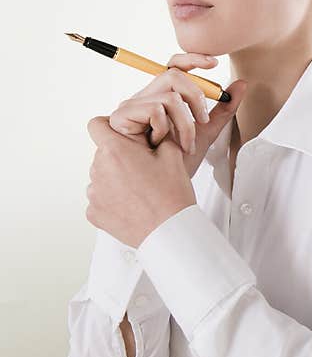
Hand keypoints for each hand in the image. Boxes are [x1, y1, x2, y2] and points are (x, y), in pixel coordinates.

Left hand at [86, 116, 195, 247]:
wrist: (169, 230)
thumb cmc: (172, 194)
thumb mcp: (173, 155)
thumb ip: (157, 136)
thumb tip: (150, 131)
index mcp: (115, 151)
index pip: (96, 125)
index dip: (108, 127)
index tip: (122, 136)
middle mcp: (98, 169)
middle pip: (104, 154)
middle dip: (120, 157)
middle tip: (144, 170)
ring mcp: (94, 193)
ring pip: (102, 176)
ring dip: (116, 179)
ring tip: (141, 191)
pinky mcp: (94, 213)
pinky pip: (100, 199)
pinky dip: (113, 200)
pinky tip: (133, 205)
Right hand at [108, 53, 246, 176]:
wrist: (164, 185)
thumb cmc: (180, 160)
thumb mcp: (208, 131)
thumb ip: (224, 108)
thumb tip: (242, 83)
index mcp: (163, 96)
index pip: (174, 66)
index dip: (192, 58)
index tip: (214, 63)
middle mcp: (146, 97)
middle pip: (173, 73)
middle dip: (195, 95)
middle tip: (202, 119)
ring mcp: (131, 106)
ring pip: (169, 94)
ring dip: (186, 122)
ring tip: (185, 143)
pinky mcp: (120, 117)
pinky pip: (154, 109)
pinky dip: (166, 128)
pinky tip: (160, 144)